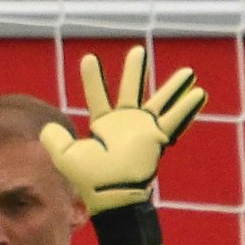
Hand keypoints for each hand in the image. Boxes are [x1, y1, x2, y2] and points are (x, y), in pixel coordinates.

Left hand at [39, 46, 205, 214]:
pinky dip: (188, 107)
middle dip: (133, 71)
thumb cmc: (90, 179)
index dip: (92, 78)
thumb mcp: (66, 157)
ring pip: (160, 101)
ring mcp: (143, 129)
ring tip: (188, 72)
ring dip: (173, 87)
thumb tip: (46, 128)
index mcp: (103, 125)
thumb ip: (54, 141)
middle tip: (137, 51)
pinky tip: (199, 93)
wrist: (113, 193)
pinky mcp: (158, 137)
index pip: (97, 95)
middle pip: (130, 90)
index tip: (88, 57)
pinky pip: (176, 119)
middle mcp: (125, 123)